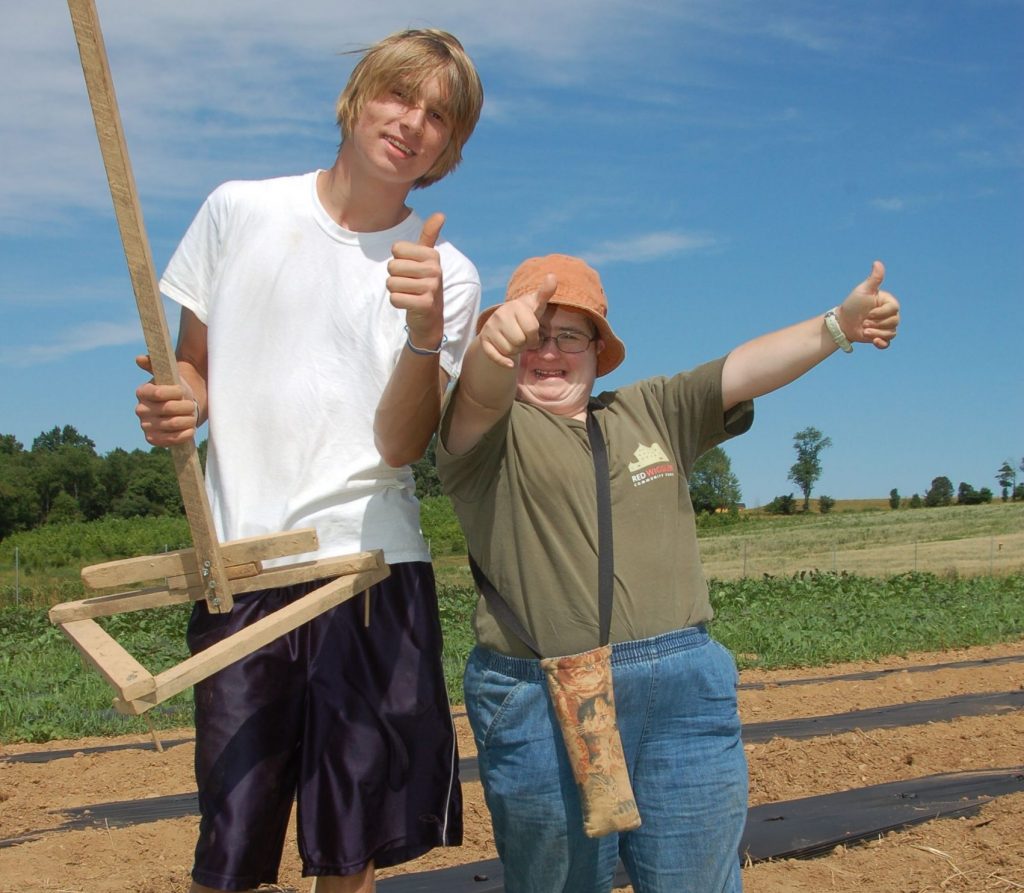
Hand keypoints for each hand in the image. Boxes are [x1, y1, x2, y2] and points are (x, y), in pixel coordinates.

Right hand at [134, 355, 198, 445]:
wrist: (179, 409)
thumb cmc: (175, 389)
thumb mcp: (168, 374)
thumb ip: (154, 364)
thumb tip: (139, 358)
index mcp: (142, 392)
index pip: (159, 393)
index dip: (176, 392)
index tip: (183, 391)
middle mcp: (140, 410)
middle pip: (168, 409)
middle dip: (185, 407)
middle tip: (192, 405)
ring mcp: (145, 426)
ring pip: (172, 424)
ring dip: (188, 420)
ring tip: (192, 416)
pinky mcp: (153, 439)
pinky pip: (171, 440)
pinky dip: (185, 434)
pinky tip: (191, 429)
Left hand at [387, 212, 445, 349]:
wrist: (430, 316)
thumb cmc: (423, 282)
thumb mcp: (427, 259)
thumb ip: (429, 236)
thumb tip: (441, 214)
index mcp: (432, 255)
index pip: (396, 249)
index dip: (397, 260)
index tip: (410, 269)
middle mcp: (435, 270)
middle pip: (392, 266)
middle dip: (394, 277)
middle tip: (408, 284)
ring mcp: (432, 287)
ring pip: (391, 283)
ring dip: (395, 290)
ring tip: (409, 293)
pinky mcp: (425, 304)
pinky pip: (395, 298)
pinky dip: (397, 302)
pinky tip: (409, 303)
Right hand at [479, 274, 557, 367]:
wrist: (501, 325)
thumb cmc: (524, 315)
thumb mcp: (535, 305)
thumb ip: (545, 293)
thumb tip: (552, 276)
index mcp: (515, 305)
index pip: (531, 330)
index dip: (534, 337)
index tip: (531, 332)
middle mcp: (500, 314)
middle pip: (519, 342)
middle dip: (524, 344)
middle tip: (522, 338)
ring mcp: (490, 327)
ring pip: (509, 350)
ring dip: (515, 351)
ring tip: (514, 342)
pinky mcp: (483, 340)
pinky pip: (495, 356)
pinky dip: (504, 362)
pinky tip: (510, 361)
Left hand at [836, 261, 900, 348]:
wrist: (842, 322)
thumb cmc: (852, 304)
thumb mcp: (863, 290)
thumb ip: (874, 279)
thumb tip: (877, 262)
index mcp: (888, 302)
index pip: (893, 310)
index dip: (881, 313)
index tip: (868, 313)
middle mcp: (889, 314)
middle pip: (894, 322)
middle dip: (877, 324)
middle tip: (863, 322)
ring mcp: (885, 326)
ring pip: (891, 333)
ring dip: (877, 333)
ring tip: (864, 330)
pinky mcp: (879, 337)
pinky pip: (888, 343)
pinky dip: (882, 344)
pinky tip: (874, 342)